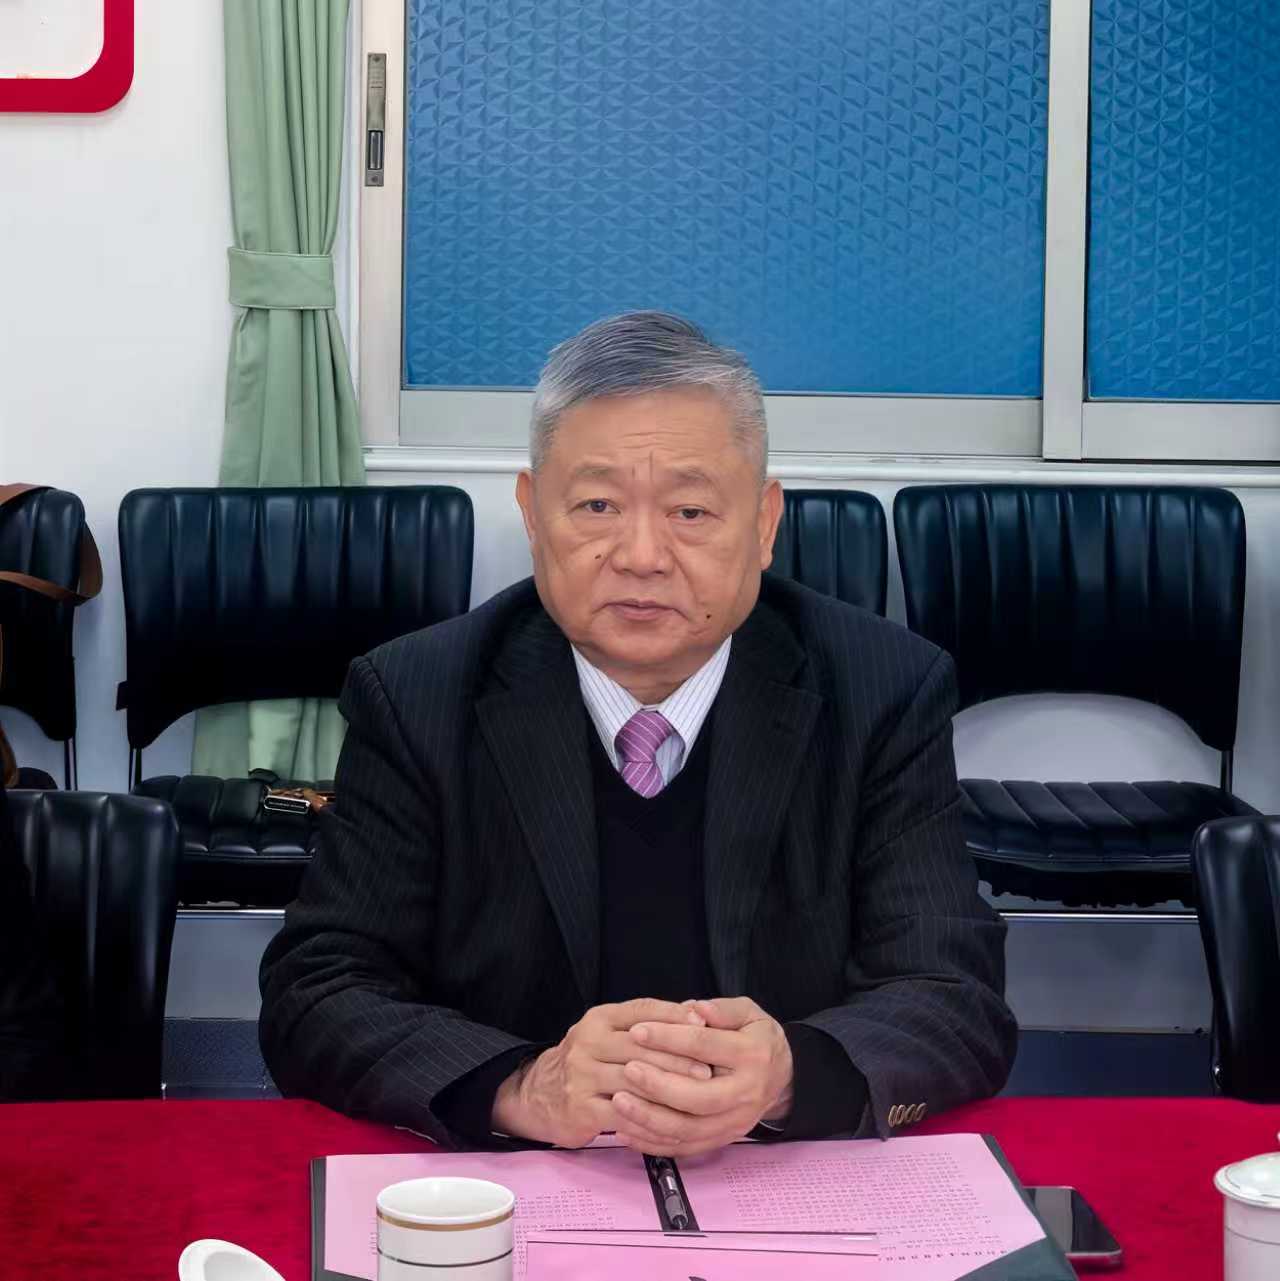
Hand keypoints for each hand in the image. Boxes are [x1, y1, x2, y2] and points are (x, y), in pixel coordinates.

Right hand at [490, 998, 710, 1146]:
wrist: (539, 1095)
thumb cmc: (588, 1062)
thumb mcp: (609, 1032)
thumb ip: (646, 1024)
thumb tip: (695, 1012)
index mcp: (600, 1018)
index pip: (641, 1010)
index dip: (674, 1016)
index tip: (704, 1024)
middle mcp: (588, 1041)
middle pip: (641, 1046)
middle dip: (679, 1057)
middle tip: (710, 1068)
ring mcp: (582, 1075)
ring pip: (634, 1081)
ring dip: (670, 1090)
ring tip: (698, 1095)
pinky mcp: (581, 1108)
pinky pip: (623, 1115)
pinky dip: (650, 1119)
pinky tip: (673, 1122)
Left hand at [612, 997, 793, 1156]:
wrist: (782, 1077)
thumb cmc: (757, 1038)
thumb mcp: (750, 1012)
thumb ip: (722, 1009)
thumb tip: (695, 1009)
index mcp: (752, 1055)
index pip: (706, 1046)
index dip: (669, 1038)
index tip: (637, 1031)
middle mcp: (746, 1094)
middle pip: (698, 1098)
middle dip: (658, 1085)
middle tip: (627, 1070)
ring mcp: (735, 1123)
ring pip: (689, 1130)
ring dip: (650, 1119)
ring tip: (619, 1101)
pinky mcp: (723, 1140)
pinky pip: (685, 1148)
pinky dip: (653, 1143)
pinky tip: (626, 1131)